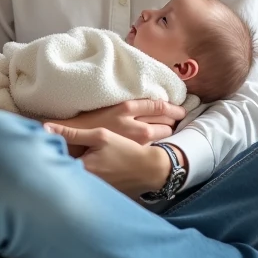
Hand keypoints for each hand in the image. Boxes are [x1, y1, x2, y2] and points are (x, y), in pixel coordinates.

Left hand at [44, 123, 162, 196]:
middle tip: (42, 155)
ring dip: (64, 173)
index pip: (55, 161)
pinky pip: (81, 186)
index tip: (36, 146)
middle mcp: (85, 184)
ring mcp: (91, 192)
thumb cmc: (126, 150)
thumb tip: (45, 127)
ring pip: (70, 181)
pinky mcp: (97, 195)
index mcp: (83, 169)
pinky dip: (76, 179)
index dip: (47, 153)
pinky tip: (77, 173)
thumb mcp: (100, 136)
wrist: (149, 169)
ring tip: (54, 165)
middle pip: (61, 173)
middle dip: (53, 164)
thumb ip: (72, 133)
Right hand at [68, 99, 186, 144]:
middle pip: (165, 120)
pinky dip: (161, 143)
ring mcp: (136, 140)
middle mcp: (135, 124)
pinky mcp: (134, 151)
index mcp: (128, 107)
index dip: (173, 108)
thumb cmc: (91, 122)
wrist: (76, 142)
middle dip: (173, 120)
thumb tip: (152, 105)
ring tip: (171, 130)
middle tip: (177, 119)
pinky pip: (154, 146)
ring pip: (163, 133)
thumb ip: (131, 106)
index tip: (180, 110)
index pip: (159, 106)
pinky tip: (161, 143)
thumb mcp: (110, 106)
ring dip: (169, 131)